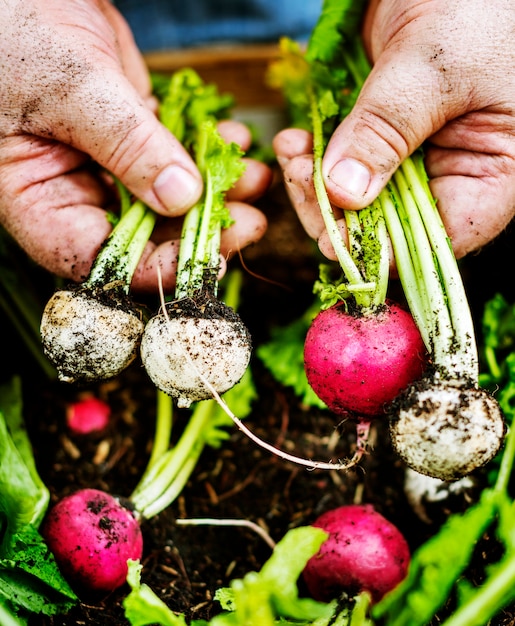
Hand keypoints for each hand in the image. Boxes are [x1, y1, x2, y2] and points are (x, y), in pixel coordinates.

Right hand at [0, 0, 269, 292]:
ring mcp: (108, 165)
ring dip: (216, 192)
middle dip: (201, 231)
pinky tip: (234, 143)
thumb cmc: (17, 27)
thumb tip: (181, 199)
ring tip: (255, 178)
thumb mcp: (72, 88)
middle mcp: (75, 191)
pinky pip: (177, 157)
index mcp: (41, 199)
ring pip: (169, 199)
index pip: (99, 259)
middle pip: (145, 237)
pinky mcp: (133, 137)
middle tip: (249, 221)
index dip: (154, 268)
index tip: (206, 260)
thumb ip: (127, 146)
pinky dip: (208, 153)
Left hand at [273, 0, 514, 261]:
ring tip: (291, 151)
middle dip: (335, 212)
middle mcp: (450, 176)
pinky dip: (313, 157)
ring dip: (315, 184)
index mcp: (488, 176)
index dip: (382, 249)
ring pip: (356, 200)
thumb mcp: (434, 68)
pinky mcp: (380, 136)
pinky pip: (341, 164)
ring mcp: (412, 158)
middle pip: (386, 228)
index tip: (332, 232)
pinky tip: (294, 141)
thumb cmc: (475, 4)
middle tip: (300, 178)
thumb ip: (387, 131)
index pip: (435, 242)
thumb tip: (343, 195)